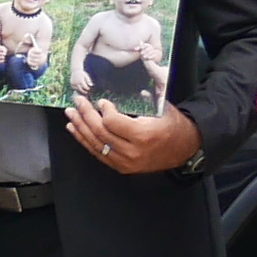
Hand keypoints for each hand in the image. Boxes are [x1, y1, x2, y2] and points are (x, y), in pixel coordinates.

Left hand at [65, 99, 199, 175]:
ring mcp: (125, 162)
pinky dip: (84, 141)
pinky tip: (75, 130)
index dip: (103, 111)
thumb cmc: (173, 125)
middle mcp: (132, 152)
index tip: (100, 101)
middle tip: (77, 102)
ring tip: (71, 114)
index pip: (112, 123)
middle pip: (101, 133)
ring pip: (96, 144)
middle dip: (86, 115)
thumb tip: (117, 90)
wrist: (184, 148)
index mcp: (143, 135)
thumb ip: (140, 100)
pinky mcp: (121, 167)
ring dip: (80, 128)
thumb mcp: (161, 108)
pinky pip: (98, 154)